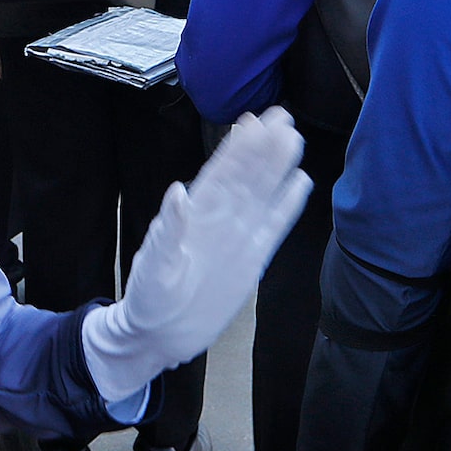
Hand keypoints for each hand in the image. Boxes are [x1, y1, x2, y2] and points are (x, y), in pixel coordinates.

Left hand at [81, 110, 312, 397]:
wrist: (161, 335)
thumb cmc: (149, 298)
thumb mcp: (154, 266)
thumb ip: (168, 231)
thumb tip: (178, 192)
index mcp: (193, 215)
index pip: (219, 173)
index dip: (235, 147)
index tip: (252, 120)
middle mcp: (219, 220)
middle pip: (246, 176)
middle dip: (262, 147)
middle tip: (282, 114)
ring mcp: (237, 238)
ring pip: (263, 195)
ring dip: (277, 167)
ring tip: (293, 136)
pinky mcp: (253, 260)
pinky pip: (274, 226)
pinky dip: (288, 205)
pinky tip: (301, 182)